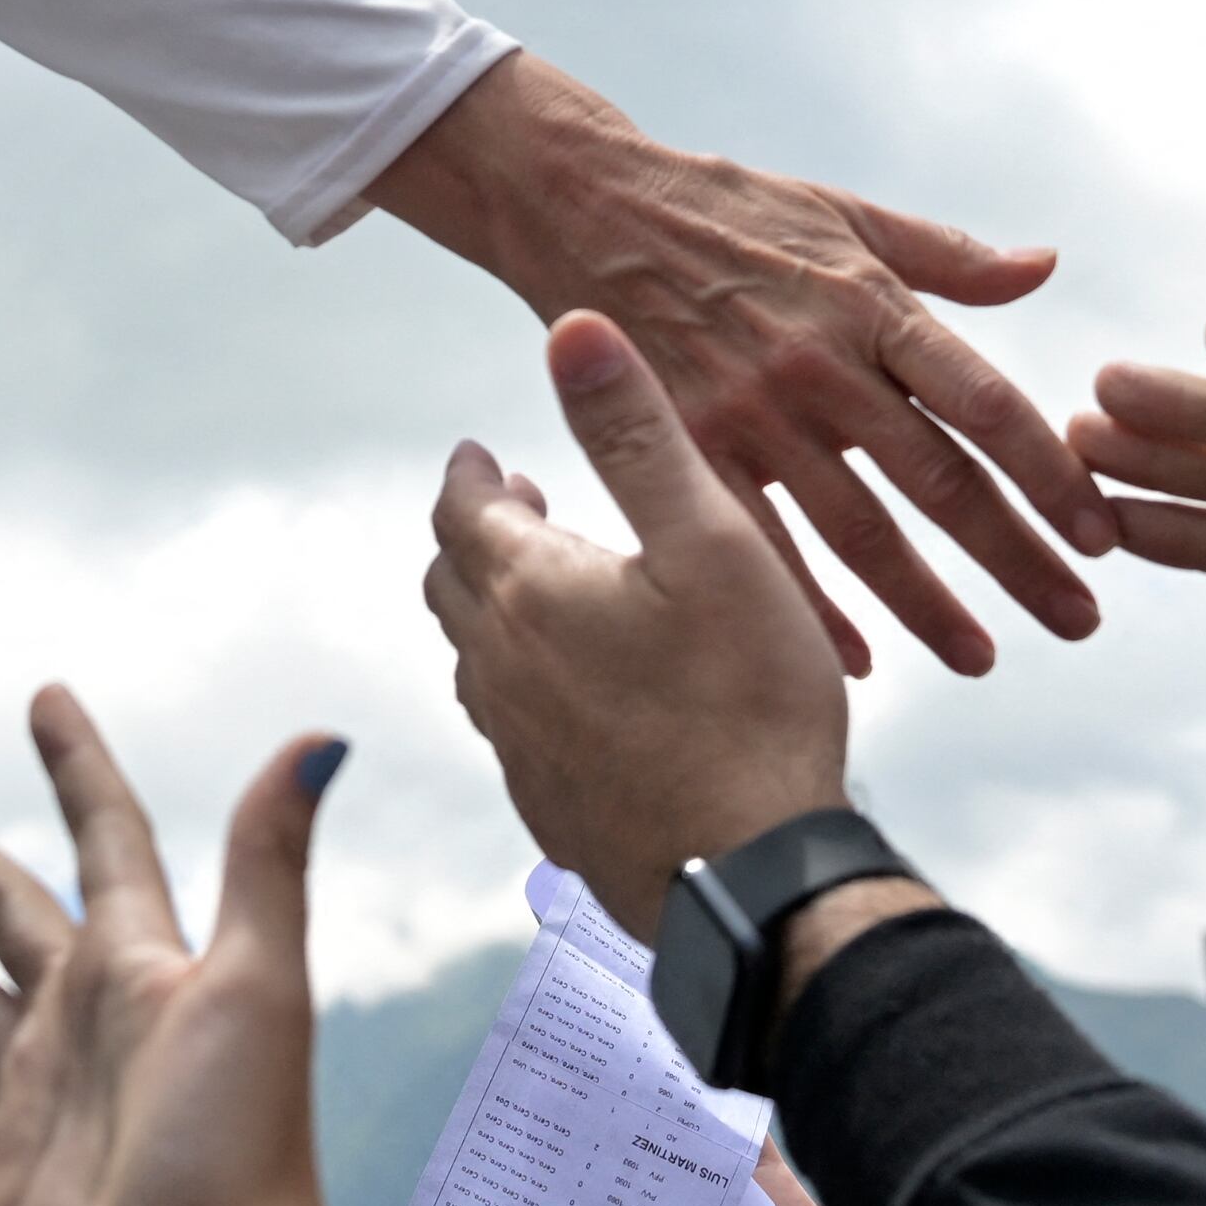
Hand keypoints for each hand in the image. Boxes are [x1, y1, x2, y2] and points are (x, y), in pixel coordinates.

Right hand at [0, 688, 370, 1205]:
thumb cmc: (243, 1151)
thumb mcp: (255, 984)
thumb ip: (270, 859)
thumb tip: (319, 739)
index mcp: (147, 975)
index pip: (108, 845)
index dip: (78, 770)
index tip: (47, 701)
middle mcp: (93, 1034)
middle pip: (17, 920)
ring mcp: (45, 1119)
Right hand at [373, 54, 1110, 678]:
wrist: (584, 203)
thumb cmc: (726, 206)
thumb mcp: (844, 212)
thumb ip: (947, 256)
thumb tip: (1044, 268)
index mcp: (871, 304)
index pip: (984, 402)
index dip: (1049, 473)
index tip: (1100, 534)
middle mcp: (820, 365)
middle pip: (939, 483)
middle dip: (1018, 559)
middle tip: (1079, 622)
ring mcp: (751, 413)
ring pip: (856, 528)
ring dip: (925, 603)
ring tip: (982, 658)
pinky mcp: (686, 446)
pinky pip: (756, 543)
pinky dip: (804, 607)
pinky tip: (849, 659)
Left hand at [424, 312, 856, 939]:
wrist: (752, 877)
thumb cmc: (748, 702)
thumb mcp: (711, 540)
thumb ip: (637, 432)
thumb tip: (571, 327)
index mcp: (526, 590)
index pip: (461, 510)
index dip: (470, 474)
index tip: (482, 454)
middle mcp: (499, 668)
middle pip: (454, 582)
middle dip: (478, 534)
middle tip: (519, 506)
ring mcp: (518, 749)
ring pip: (479, 659)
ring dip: (501, 611)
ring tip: (553, 592)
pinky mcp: (548, 812)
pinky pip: (514, 730)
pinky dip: (529, 686)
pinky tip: (583, 694)